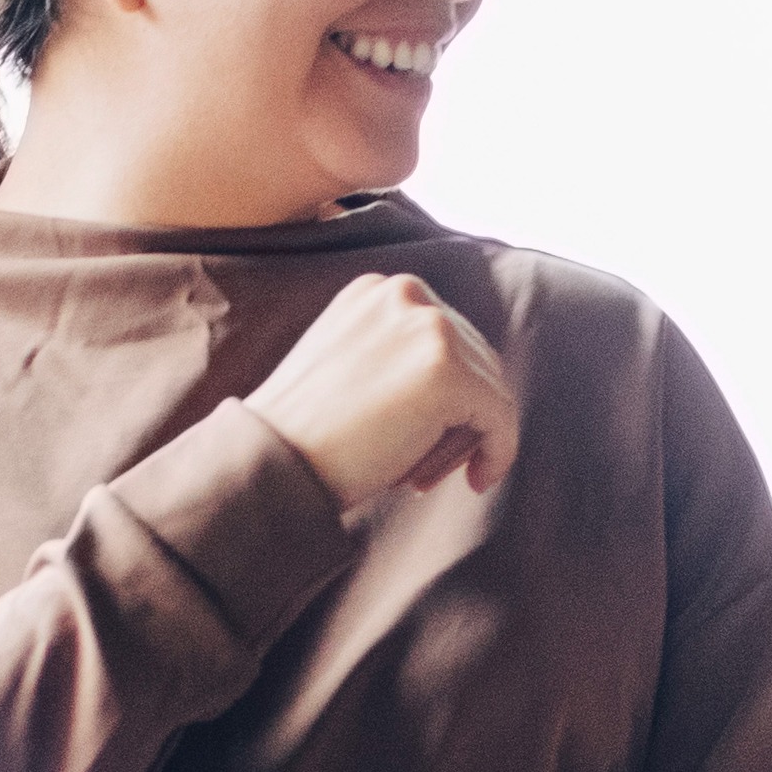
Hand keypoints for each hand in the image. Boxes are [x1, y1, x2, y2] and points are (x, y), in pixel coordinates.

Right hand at [243, 272, 519, 517]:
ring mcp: (431, 328)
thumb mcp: (350, 367)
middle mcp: (407, 294)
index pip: (446, 340)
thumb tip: (467, 387)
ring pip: (490, 391)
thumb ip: (397, 356)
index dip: (442, 398)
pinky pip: (501, 417)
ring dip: (465, 440)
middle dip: (457, 420)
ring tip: (421, 477)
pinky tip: (476, 480)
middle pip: (475, 361)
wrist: (270, 460)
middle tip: (420, 472)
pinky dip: (499, 452)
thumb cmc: (303, 432)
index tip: (413, 442)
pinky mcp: (449, 371)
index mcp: (379, 290)